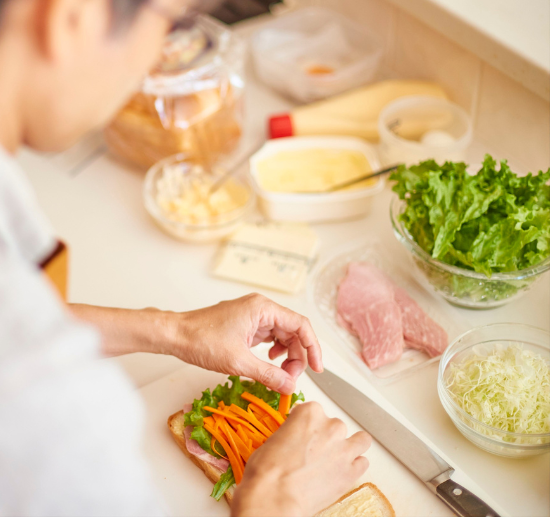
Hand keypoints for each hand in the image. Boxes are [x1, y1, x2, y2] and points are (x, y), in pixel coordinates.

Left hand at [173, 294, 322, 393]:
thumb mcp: (238, 362)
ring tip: (281, 374)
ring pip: (282, 335)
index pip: (301, 325)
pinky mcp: (246, 324)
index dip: (313, 347)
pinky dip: (274, 351)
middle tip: (291, 378)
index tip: (317, 368)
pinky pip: (269, 336)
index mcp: (263, 309)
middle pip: (293, 331)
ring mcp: (253, 315)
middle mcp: (261, 308)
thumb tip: (290, 387)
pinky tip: (270, 362)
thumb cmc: (201, 340)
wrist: (176, 335)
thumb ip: (268, 374)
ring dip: (287, 355)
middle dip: (297, 355)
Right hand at [231, 402, 371, 516]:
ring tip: (339, 457)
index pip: (314, 411)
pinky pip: (363, 463)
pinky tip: (343, 471)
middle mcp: (331, 426)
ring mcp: (344, 448)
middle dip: (327, 437)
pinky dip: (355, 466)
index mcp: (310, 412)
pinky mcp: (351, 471)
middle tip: (315, 452)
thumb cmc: (268, 471)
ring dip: (351, 446)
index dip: (307, 425)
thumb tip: (294, 439)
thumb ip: (291, 432)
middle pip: (335, 425)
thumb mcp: (273, 439)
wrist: (275, 497)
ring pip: (361, 440)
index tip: (303, 434)